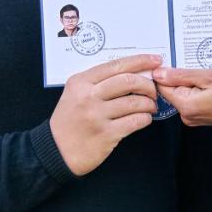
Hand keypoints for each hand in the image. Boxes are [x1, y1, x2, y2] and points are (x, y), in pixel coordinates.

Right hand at [50, 54, 161, 176]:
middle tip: (154, 90)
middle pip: (128, 81)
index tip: (155, 60)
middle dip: (147, 84)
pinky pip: (135, 121)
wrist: (56, 151)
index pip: (116, 65)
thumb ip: (97, 81)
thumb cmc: (69, 121)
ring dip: (149, 103)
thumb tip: (131, 72)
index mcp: (81, 82)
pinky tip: (145, 119)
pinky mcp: (106, 134)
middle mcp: (88, 96)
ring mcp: (97, 116)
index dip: (140, 61)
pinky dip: (145, 118)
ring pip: (135, 102)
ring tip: (150, 106)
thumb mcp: (75, 93)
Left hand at [152, 67, 211, 126]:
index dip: (167, 72)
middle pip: (173, 90)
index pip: (162, 86)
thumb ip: (181, 75)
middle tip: (202, 71)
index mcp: (186, 106)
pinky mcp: (204, 117)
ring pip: (185, 94)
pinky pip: (194, 99)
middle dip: (183, 77)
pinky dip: (201, 90)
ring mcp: (196, 118)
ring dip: (194, 83)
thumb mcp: (209, 75)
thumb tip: (159, 74)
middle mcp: (188, 116)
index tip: (180, 63)